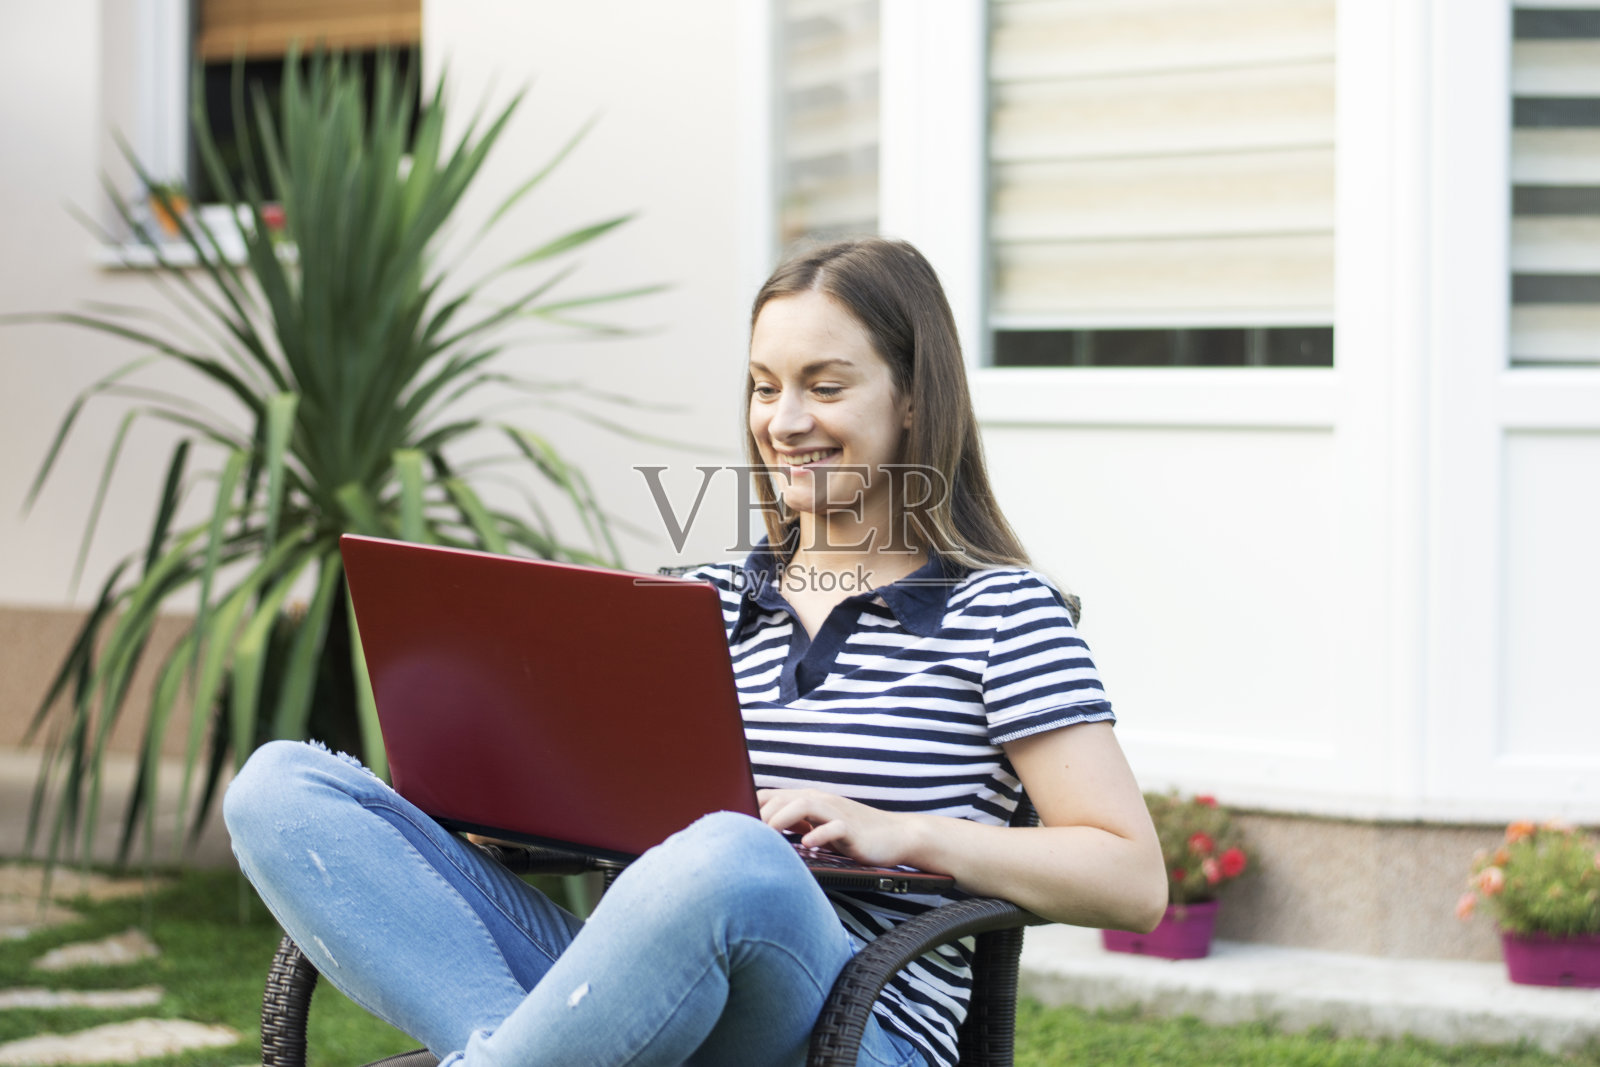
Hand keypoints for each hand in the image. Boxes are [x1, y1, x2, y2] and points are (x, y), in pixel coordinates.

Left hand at [756, 787, 926, 869]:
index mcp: (810, 800)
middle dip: (762, 813)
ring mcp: (838, 813)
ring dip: (783, 817)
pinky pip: (835, 827)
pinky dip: (819, 834)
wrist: (895, 835)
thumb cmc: (854, 833)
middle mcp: (822, 802)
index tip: (732, 825)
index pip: (773, 796)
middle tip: (744, 834)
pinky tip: (807, 845)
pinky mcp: (854, 829)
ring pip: (805, 804)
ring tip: (768, 833)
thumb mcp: (820, 827)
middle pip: (784, 797)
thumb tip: (763, 833)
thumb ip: (795, 824)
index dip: (751, 807)